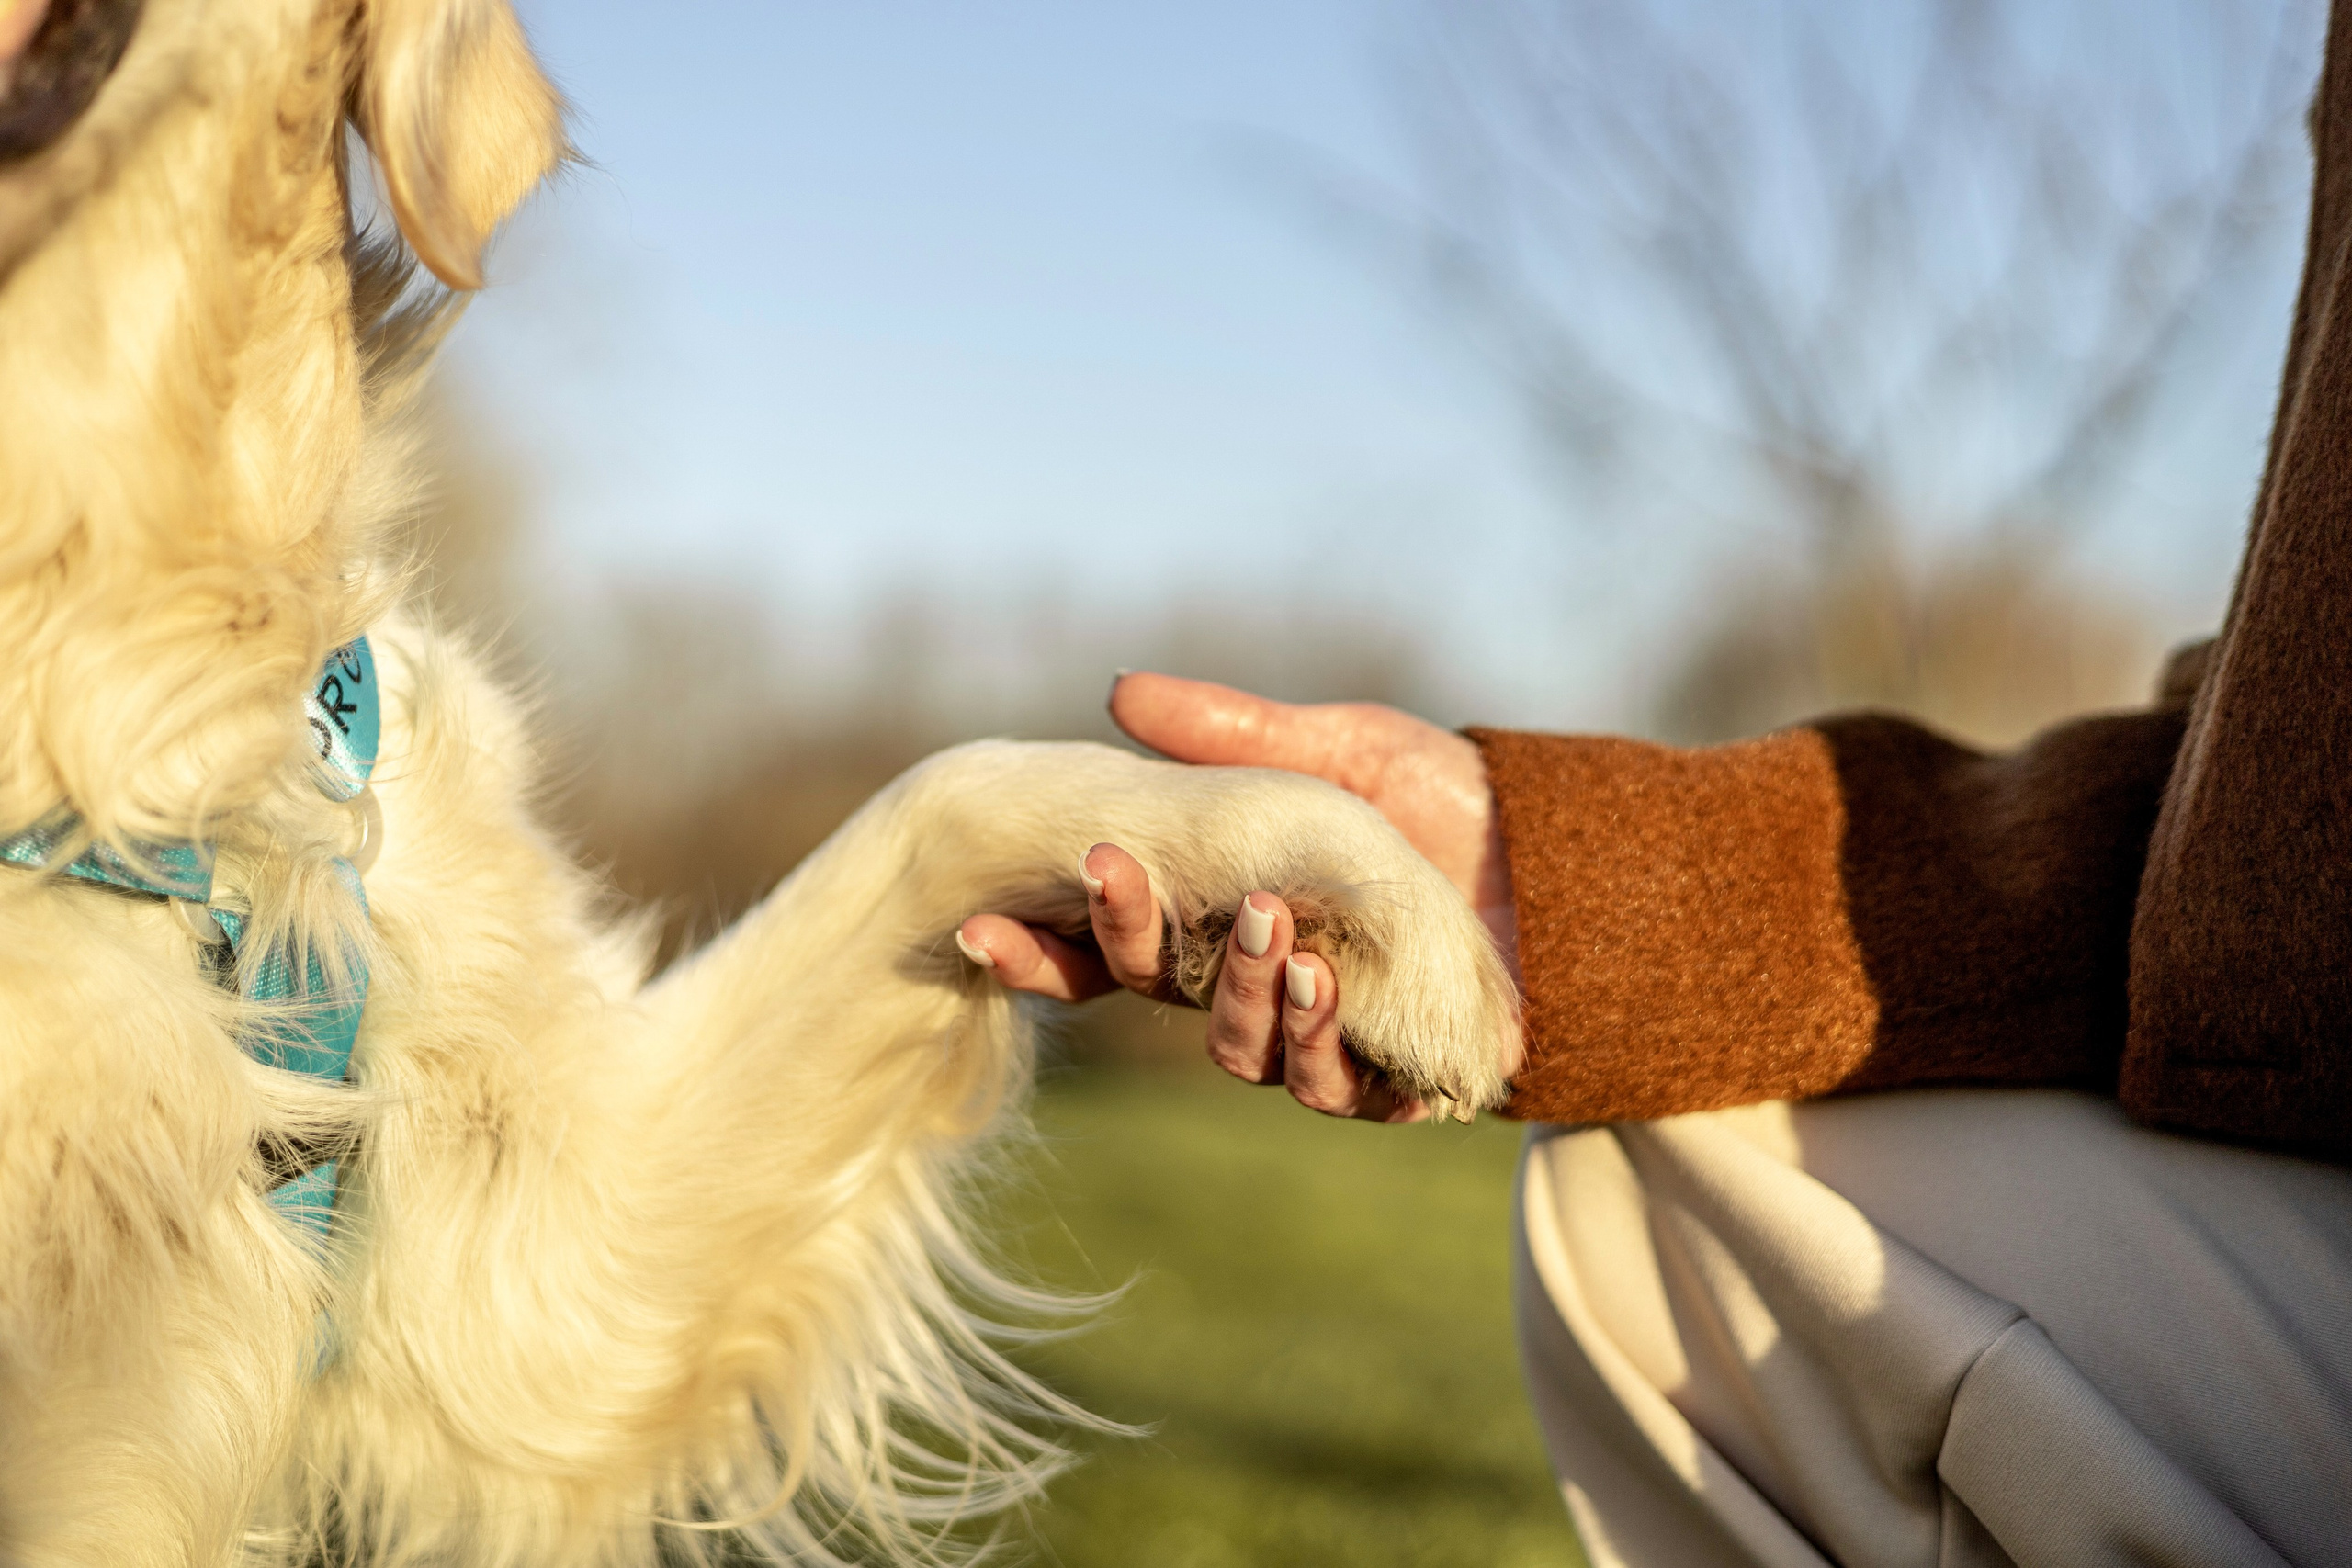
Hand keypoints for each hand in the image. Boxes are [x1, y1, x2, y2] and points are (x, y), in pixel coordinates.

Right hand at [955, 674, 1517, 1120]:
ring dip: (1241, 993)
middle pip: (1160, 999)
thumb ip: (1233, 732)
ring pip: (1242, 1053)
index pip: (1109, 951)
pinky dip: (1319, 1042)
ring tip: (1269, 927)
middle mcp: (1258, 991)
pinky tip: (1324, 986)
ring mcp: (1322, 1044)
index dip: (1041, 951)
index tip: (978, 928)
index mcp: (1223, 921)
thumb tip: (1118, 689)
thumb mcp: (1341, 751)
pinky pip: (1334, 1090)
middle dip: (1131, 942)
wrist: (1579, 865)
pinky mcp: (1397, 1085)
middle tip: (1122, 875)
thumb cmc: (1450, 806)